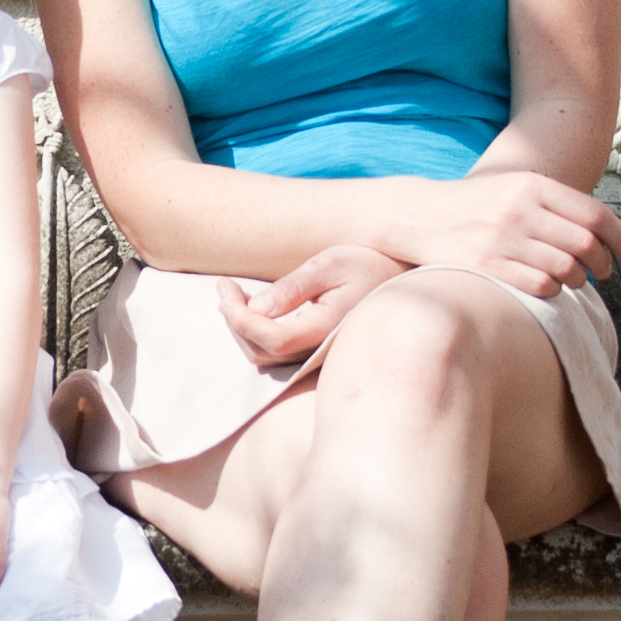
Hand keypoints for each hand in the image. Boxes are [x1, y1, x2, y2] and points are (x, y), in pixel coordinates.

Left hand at [219, 245, 407, 364]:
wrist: (396, 279)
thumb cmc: (365, 264)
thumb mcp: (330, 264)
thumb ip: (294, 287)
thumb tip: (257, 307)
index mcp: (327, 327)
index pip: (273, 339)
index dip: (241, 320)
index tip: (225, 289)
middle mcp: (320, 349)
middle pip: (262, 352)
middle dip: (235, 321)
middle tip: (224, 285)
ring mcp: (316, 353)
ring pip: (264, 356)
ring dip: (241, 326)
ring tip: (231, 291)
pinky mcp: (311, 350)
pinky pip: (274, 350)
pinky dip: (254, 329)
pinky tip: (251, 304)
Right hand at [381, 171, 620, 297]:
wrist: (421, 215)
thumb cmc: (479, 205)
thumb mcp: (516, 188)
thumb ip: (556, 204)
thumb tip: (605, 232)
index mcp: (532, 184)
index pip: (594, 213)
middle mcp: (519, 208)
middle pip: (585, 244)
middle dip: (602, 263)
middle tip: (604, 272)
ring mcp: (502, 237)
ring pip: (565, 269)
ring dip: (577, 280)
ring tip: (572, 280)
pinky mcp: (486, 264)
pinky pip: (540, 286)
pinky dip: (552, 291)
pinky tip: (547, 287)